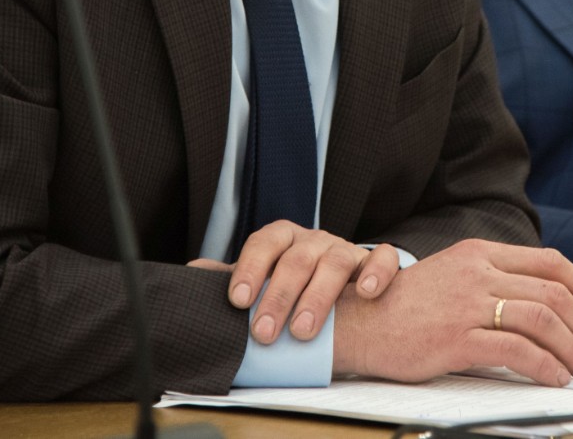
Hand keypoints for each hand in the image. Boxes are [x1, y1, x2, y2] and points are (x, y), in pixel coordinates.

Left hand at [186, 221, 399, 342]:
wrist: (341, 289)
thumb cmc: (293, 286)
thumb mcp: (262, 280)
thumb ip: (232, 278)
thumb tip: (189, 274)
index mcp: (283, 239)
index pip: (263, 243)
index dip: (250, 270)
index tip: (237, 302)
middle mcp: (314, 240)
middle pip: (296, 259)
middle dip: (278, 297)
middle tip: (264, 332)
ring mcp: (345, 249)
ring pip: (334, 261)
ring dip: (317, 296)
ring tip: (303, 331)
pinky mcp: (374, 263)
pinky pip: (382, 259)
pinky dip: (376, 272)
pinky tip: (366, 293)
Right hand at [332, 239, 572, 387]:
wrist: (356, 322)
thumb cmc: (401, 307)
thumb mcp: (449, 277)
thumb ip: (490, 282)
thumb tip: (539, 304)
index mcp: (478, 253)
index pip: (548, 261)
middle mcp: (477, 272)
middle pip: (554, 292)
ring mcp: (467, 304)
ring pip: (542, 320)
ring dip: (572, 348)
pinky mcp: (457, 338)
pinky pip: (517, 351)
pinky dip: (545, 366)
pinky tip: (554, 377)